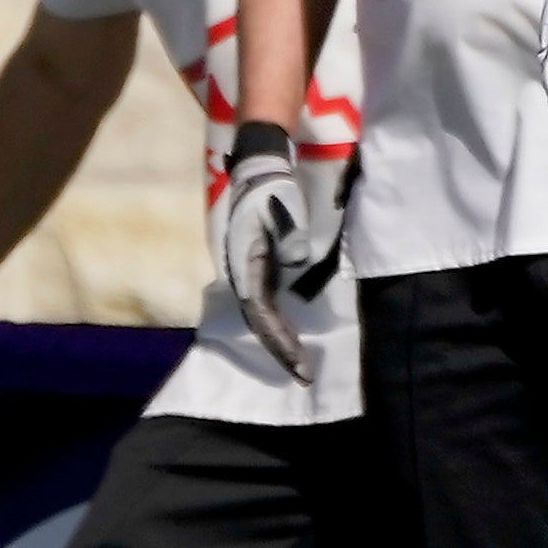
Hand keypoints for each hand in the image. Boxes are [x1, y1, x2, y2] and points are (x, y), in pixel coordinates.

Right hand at [210, 122, 313, 380]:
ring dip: (279, 341)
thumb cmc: (274, 191)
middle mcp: (243, 277)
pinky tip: (292, 338)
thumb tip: (297, 260)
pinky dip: (279, 325)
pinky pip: (266, 306)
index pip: (261, 315)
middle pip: (260, 323)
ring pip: (261, 317)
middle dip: (280, 350)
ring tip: (300, 365)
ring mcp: (249, 275)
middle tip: (304, 375)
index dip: (279, 342)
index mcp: (246, 267)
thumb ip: (289, 237)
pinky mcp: (258, 271)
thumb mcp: (284, 211)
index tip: (299, 365)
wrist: (259, 172)